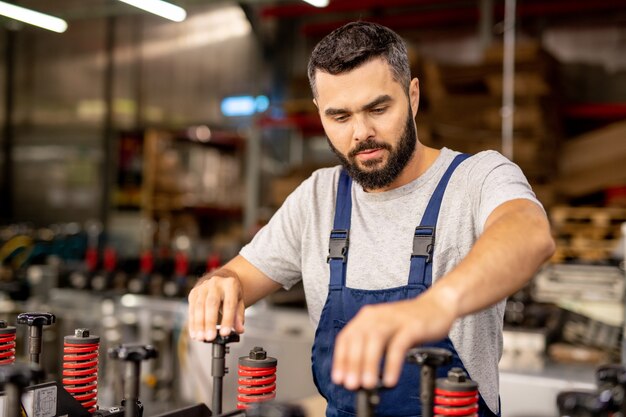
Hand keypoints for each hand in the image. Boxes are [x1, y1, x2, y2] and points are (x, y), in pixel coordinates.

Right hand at [187, 270, 245, 340]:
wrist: (220, 280)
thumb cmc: (230, 294)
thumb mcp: (239, 302)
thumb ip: (239, 316)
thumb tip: (239, 330)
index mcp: (230, 285)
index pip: (229, 303)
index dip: (227, 319)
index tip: (225, 333)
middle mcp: (215, 284)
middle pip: (212, 303)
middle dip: (210, 322)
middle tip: (210, 337)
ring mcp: (203, 287)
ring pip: (199, 306)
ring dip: (199, 324)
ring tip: (201, 338)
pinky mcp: (194, 293)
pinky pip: (192, 309)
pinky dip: (193, 323)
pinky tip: (195, 333)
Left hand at [331, 288, 457, 389]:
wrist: (437, 305)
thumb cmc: (409, 322)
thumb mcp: (385, 332)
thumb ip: (372, 348)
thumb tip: (359, 374)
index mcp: (367, 317)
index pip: (346, 337)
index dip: (340, 359)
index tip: (339, 378)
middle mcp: (378, 316)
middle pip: (358, 338)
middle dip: (353, 364)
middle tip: (352, 384)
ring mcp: (394, 319)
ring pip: (376, 339)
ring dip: (369, 363)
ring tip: (369, 383)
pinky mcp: (412, 326)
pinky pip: (399, 345)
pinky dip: (392, 363)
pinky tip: (390, 378)